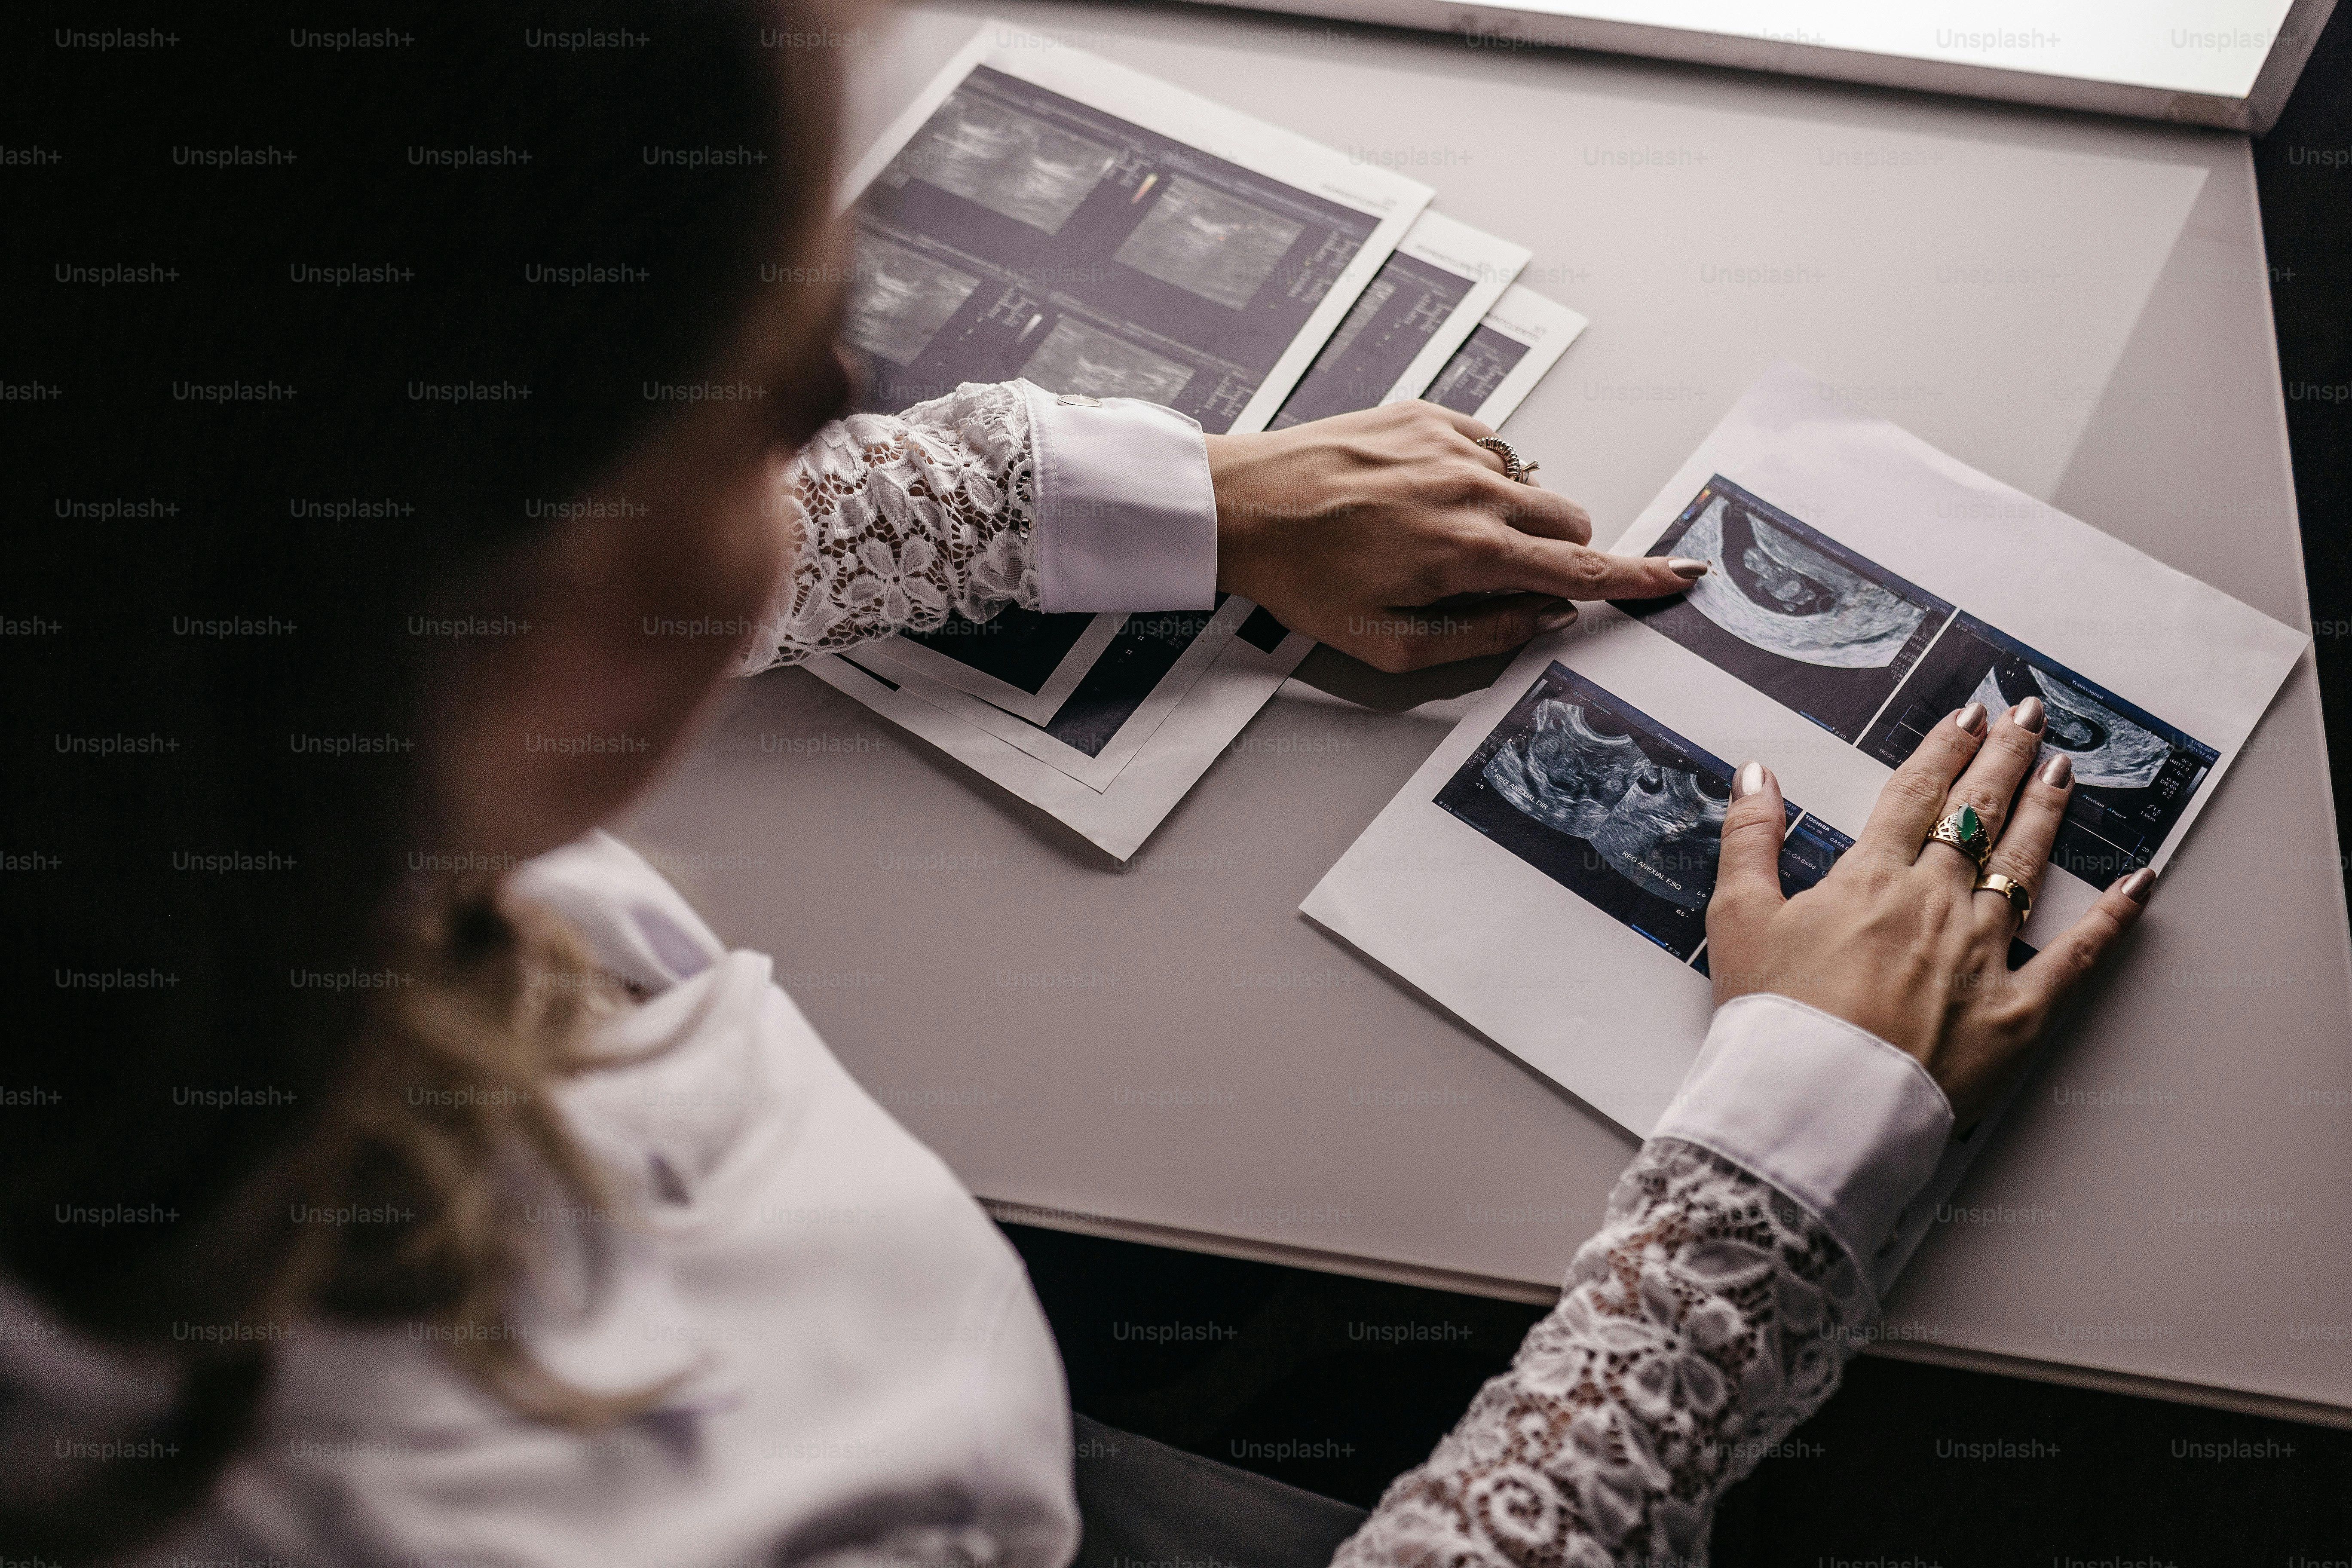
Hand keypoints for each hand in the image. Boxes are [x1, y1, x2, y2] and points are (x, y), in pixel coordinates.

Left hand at [1205, 401, 1706, 672]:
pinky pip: (1488, 447)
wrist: (1241, 505)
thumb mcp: (1388, 644)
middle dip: (1561, 549)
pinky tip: (1423, 496)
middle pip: (1570, 517)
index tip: (1681, 575)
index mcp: (1466, 553)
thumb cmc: (1303, 579)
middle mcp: (1469, 489)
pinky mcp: (1427, 414)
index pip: (1579, 568)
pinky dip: (1476, 476)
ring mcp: (1450, 443)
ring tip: (1441, 534)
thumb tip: (1542, 618)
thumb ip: (1480, 636)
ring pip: (1529, 481)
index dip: (1637, 577)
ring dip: (1512, 513)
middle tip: (1507, 573)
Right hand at [1704, 697, 2153, 1124]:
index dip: (1944, 749)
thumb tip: (1758, 773)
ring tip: (2064, 771)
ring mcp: (1982, 954)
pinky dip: (2114, 918)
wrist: (1814, 1106)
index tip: (1969, 716)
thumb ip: (1750, 839)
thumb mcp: (1738, 919)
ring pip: (2024, 865)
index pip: (1915, 795)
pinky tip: (2140, 883)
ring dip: (2047, 811)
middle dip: (2006, 758)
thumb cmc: (1772, 1019)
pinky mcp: (2018, 1012)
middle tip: (2031, 718)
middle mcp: (1935, 904)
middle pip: (1977, 815)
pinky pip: (2077, 956)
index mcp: (1870, 881)